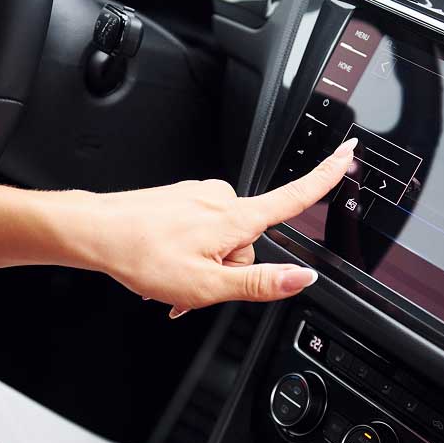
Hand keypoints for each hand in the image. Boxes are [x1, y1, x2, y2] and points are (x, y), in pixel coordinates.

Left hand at [91, 138, 357, 317]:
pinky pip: (200, 233)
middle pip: (250, 244)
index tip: (348, 154)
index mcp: (235, 218)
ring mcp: (199, 198)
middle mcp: (221, 200)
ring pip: (222, 242)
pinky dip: (189, 255)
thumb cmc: (142, 254)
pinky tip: (165, 269)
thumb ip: (260, 283)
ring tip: (171, 282)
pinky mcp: (182, 201)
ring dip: (204, 267)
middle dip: (228, 270)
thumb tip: (304, 278)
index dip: (326, 176)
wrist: (94, 232)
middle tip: (193, 289)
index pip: (295, 196)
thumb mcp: (206, 284)